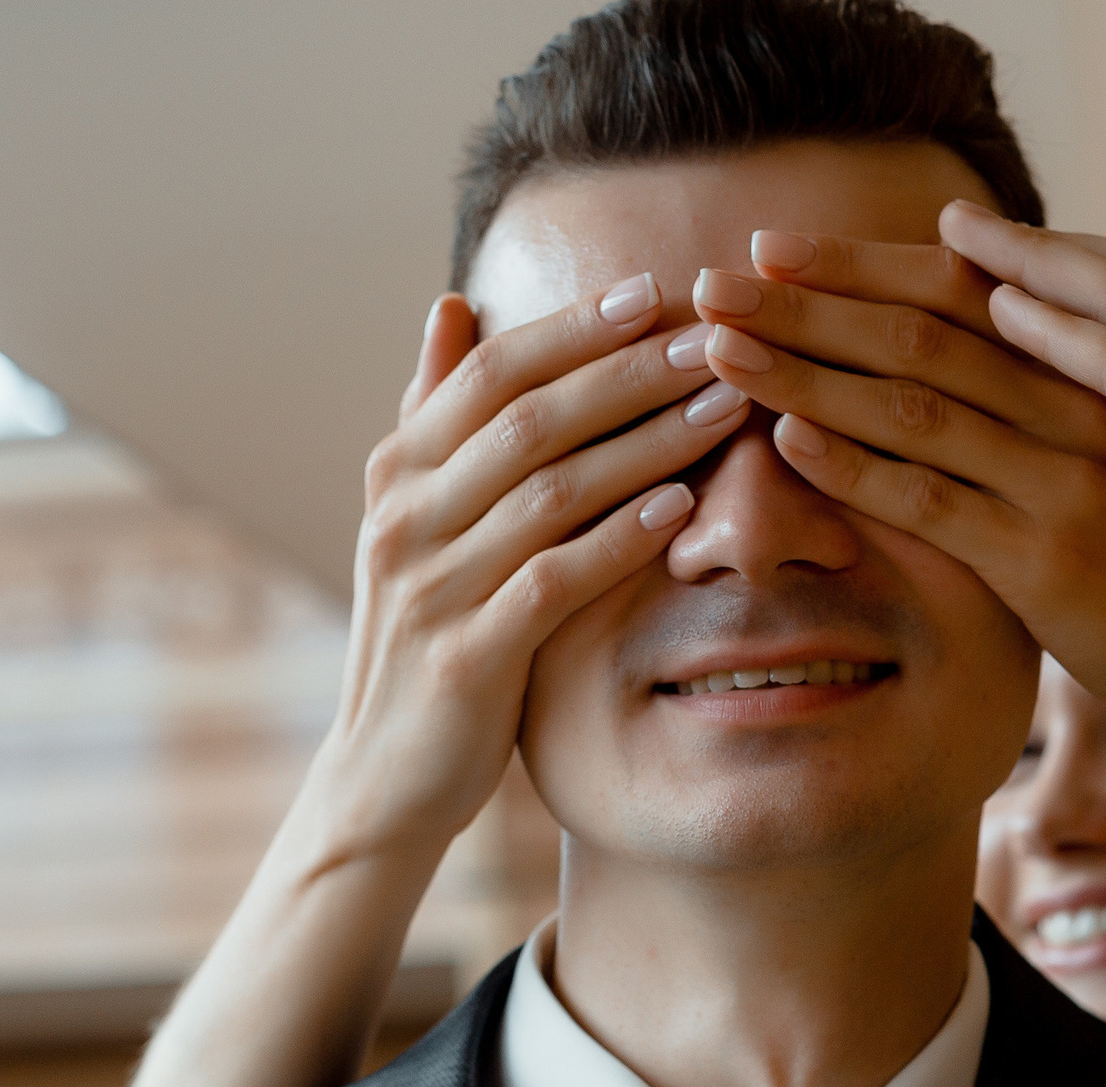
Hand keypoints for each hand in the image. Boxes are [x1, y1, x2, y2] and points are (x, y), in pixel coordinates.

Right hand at [307, 275, 749, 863]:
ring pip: (549, 491)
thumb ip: (438, 418)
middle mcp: (405, 517)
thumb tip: (453, 305)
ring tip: (721, 410)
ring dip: (645, 444)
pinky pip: (551, 580)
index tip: (657, 294)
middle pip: (529, 418)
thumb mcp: (420, 521)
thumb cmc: (426, 635)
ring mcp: (430, 588)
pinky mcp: (466, 658)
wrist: (384, 774)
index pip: (493, 370)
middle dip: (629, 372)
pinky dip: (618, 539)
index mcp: (398, 471)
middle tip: (714, 341)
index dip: (576, 329)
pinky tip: (681, 509)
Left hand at [683, 233, 1105, 744]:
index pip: (957, 293)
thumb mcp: (1102, 469)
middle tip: (711, 284)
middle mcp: (1080, 408)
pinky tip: (788, 439)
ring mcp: (1066, 482)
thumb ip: (1034, 412)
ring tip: (720, 348)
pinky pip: (934, 502)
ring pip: (914, 404)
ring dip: (806, 371)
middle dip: (807, 304)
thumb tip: (941, 363)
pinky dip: (856, 467)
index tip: (770, 248)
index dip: (858, 267)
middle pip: (921, 332)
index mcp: (1090, 372)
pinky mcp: (1048, 560)